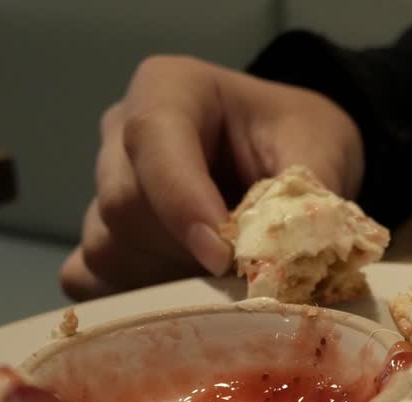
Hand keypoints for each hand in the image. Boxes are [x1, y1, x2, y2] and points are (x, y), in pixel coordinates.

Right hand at [62, 55, 363, 299]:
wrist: (288, 155)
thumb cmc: (296, 138)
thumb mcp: (320, 146)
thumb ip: (305, 192)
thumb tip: (290, 256)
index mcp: (168, 89)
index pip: (152, 137)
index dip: (181, 201)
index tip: (223, 256)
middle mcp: (120, 134)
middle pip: (123, 204)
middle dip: (184, 251)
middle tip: (245, 275)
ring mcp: (103, 189)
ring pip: (107, 249)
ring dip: (169, 281)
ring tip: (228, 281)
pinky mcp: (102, 239)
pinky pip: (91, 281)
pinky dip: (139, 303)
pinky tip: (188, 298)